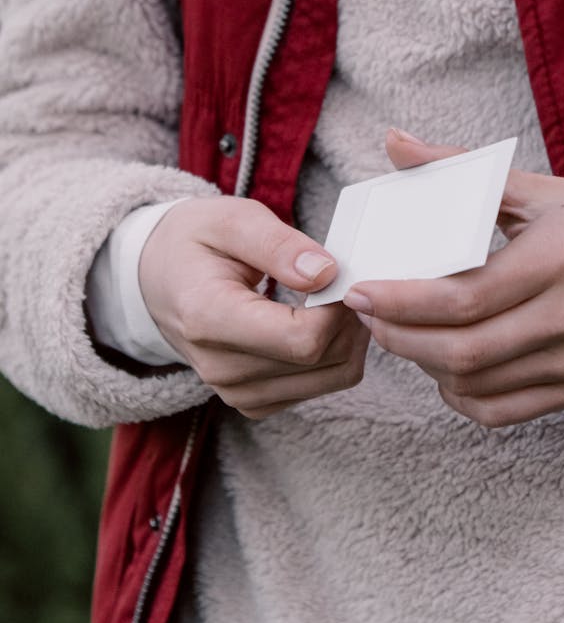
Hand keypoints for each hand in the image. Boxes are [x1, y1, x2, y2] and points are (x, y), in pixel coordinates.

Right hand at [139, 197, 368, 418]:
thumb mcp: (231, 220)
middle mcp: (219, 366)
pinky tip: (319, 324)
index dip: (336, 308)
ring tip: (332, 299)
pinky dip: (333, 358)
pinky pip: (318, 389)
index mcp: (208, 318)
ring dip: (346, 339)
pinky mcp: (252, 401)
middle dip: (346, 319)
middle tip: (342, 281)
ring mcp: (234, 391)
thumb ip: (278, 244)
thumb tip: (326, 274)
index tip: (338, 274)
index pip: (301, 340)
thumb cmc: (195, 244)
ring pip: (328, 379)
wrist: (158, 279)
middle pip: (319, 360)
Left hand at [342, 129, 563, 427]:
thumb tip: (393, 143)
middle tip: (370, 318)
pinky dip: (463, 398)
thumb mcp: (537, 187)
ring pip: (479, 384)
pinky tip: (444, 372)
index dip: (403, 302)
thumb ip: (460, 168)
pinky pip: (506, 410)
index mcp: (556, 258)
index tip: (362, 293)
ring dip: (425, 366)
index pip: (464, 297)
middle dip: (401, 338)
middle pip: (464, 350)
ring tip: (402, 336)